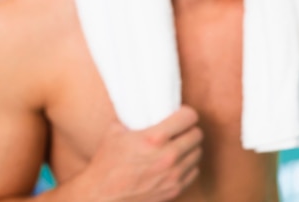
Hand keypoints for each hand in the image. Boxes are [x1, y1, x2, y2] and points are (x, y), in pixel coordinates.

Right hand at [76, 105, 202, 201]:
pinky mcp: (174, 190)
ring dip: (190, 148)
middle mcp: (168, 156)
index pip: (189, 117)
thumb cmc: (106, 164)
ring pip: (198, 153)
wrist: (101, 198)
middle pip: (197, 134)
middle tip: (181, 130)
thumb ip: (132, 117)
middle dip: (190, 130)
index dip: (186, 113)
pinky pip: (194, 171)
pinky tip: (178, 162)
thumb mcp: (115, 132)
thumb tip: (140, 105)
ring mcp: (173, 175)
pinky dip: (188, 165)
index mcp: (154, 139)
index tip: (181, 114)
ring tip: (180, 145)